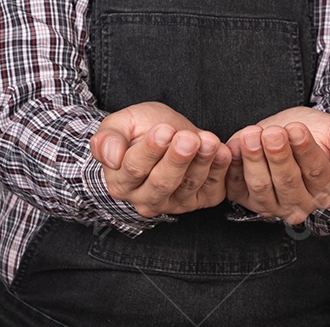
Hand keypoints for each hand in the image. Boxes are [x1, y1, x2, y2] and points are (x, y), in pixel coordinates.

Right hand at [90, 102, 230, 217]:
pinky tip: (222, 151)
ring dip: (201, 163)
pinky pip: (211, 189)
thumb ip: (107, 139)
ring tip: (208, 140)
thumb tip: (111, 159)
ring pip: (188, 186)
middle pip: (162, 183)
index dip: (150, 150)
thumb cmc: (139, 129)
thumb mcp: (119, 124)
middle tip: (188, 138)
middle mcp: (146, 199)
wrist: (164, 134)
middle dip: (177, 160)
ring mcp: (174, 203)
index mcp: (121, 181)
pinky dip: (219, 170)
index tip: (163, 131)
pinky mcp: (199, 200)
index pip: (135, 169)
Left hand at [225, 106, 329, 224]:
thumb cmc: (317, 134)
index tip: (297, 129)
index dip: (306, 151)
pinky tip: (233, 146)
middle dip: (278, 155)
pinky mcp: (244, 196)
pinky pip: (235, 185)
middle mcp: (299, 204)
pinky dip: (232, 166)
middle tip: (273, 132)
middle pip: (288, 182)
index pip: (316, 172)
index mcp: (325, 190)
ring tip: (252, 134)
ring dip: (254, 159)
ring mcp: (270, 204)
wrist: (291, 132)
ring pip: (261, 186)